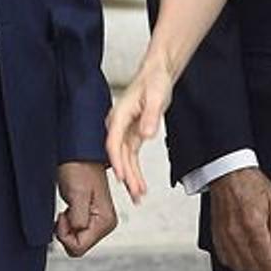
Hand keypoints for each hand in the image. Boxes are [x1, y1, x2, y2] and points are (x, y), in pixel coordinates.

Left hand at [55, 161, 118, 257]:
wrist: (79, 154)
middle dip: (66, 231)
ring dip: (66, 226)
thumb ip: (79, 220)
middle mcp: (106, 224)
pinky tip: (70, 207)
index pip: (78, 247)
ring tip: (69, 206)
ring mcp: (100, 221)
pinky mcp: (93, 216)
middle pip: (78, 246)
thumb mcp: (77, 195)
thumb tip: (77, 233)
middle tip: (66, 211)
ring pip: (76, 240)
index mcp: (106, 221)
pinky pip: (76, 231)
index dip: (64, 234)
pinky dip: (68, 222)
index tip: (63, 214)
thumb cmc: (78, 168)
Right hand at [106, 55, 173, 203]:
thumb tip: (146, 134)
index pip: (114, 143)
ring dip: (130, 178)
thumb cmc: (154, 81)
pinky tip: (138, 185)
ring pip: (124, 159)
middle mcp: (118, 125)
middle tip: (135, 194)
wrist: (157, 74)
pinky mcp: (132, 134)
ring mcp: (124, 131)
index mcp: (119, 116)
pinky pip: (131, 157)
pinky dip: (134, 171)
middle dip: (126, 176)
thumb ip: (151, 116)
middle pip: (119, 155)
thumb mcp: (157, 97)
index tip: (121, 176)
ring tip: (138, 196)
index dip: (117, 161)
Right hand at [210, 167, 270, 270]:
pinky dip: (238, 266)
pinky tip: (247, 262)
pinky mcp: (216, 237)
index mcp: (253, 225)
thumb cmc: (251, 184)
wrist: (228, 174)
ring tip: (263, 269)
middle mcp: (236, 234)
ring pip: (239, 268)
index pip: (266, 262)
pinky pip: (226, 261)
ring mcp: (224, 237)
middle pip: (253, 269)